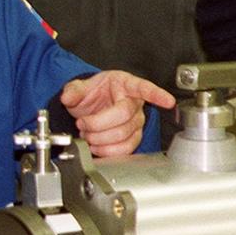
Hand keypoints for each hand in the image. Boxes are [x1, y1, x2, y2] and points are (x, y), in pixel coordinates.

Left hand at [60, 70, 174, 157]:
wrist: (91, 107)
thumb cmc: (93, 94)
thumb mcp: (81, 87)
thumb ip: (74, 90)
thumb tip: (68, 97)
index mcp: (125, 84)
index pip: (143, 88)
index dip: (156, 95)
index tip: (168, 101)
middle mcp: (135, 103)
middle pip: (124, 118)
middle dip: (97, 124)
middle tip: (82, 123)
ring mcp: (136, 122)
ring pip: (124, 136)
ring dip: (99, 138)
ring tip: (87, 133)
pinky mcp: (133, 138)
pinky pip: (125, 149)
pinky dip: (107, 150)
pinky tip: (96, 145)